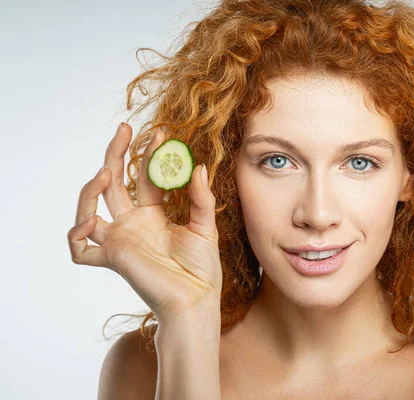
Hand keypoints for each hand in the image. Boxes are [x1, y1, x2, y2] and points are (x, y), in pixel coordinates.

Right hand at [67, 123, 222, 323]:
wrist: (198, 299)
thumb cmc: (203, 268)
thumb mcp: (205, 227)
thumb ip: (200, 198)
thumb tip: (198, 165)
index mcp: (154, 214)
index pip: (145, 177)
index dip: (150, 155)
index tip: (161, 134)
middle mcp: (133, 223)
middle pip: (114, 183)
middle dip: (115, 154)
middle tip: (125, 129)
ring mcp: (120, 240)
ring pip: (89, 209)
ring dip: (91, 188)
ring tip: (105, 171)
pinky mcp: (113, 259)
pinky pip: (80, 250)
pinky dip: (76, 236)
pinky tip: (87, 222)